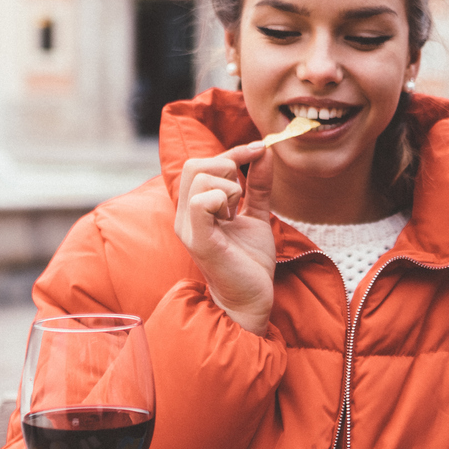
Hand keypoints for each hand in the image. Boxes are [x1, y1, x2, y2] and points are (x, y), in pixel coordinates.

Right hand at [172, 143, 277, 334]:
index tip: (260, 149)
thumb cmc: (249, 261)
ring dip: (230, 187)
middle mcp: (184, 215)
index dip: (234, 151)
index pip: (201, 162)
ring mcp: (188, 227)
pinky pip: (202, 201)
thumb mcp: (257, 214)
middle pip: (195, 164)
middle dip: (228, 168)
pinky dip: (223, 199)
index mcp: (193, 208)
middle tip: (242, 197)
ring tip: (236, 214)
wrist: (252, 299)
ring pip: (200, 177)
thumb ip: (258, 184)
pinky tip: (231, 219)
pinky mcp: (199, 240)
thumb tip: (264, 150)